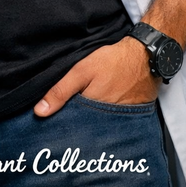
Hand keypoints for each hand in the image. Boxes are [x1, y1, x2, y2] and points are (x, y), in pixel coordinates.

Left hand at [33, 36, 158, 116]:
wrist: (146, 57)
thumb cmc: (113, 62)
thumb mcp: (82, 71)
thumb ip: (61, 91)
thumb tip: (39, 112)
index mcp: (92, 114)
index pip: (72, 128)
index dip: (62, 125)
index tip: (51, 124)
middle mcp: (107, 124)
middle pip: (85, 130)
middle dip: (76, 126)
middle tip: (67, 119)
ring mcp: (120, 122)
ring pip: (99, 127)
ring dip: (91, 122)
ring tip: (84, 113)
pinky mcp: (130, 118)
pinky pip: (113, 122)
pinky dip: (106, 117)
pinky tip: (101, 108)